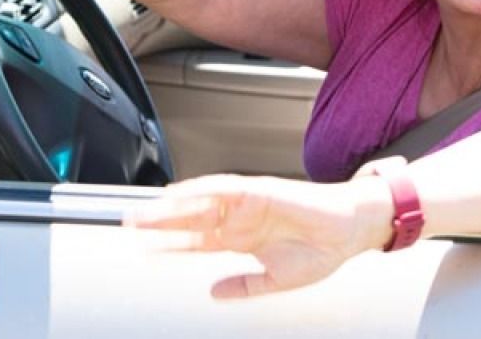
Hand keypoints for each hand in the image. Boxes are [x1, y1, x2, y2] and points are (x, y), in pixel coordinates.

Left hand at [123, 174, 391, 298]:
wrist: (350, 230)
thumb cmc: (321, 251)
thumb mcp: (276, 280)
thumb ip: (244, 286)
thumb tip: (214, 292)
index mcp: (242, 239)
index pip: (197, 241)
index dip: (171, 245)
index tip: (144, 250)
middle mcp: (240, 218)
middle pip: (191, 219)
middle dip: (161, 222)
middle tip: (130, 223)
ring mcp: (247, 203)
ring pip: (200, 201)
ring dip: (172, 205)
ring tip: (145, 211)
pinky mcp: (259, 190)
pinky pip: (223, 187)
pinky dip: (200, 189)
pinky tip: (179, 193)